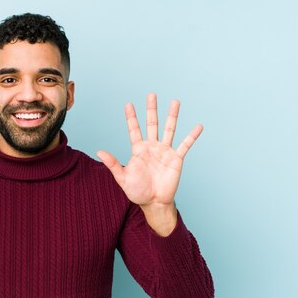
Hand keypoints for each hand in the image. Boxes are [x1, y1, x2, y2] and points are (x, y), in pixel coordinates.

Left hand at [97, 94, 201, 233]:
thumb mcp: (122, 177)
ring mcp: (165, 151)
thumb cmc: (137, 191)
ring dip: (172, 116)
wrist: (153, 202)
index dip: (131, 118)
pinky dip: (192, 136)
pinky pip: (185, 145)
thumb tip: (99, 152)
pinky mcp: (176, 159)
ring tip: (175, 102)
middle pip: (152, 124)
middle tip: (151, 95)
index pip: (134, 130)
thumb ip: (113, 164)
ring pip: (169, 129)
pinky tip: (198, 126)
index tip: (128, 104)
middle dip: (151, 110)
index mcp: (138, 150)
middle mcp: (152, 147)